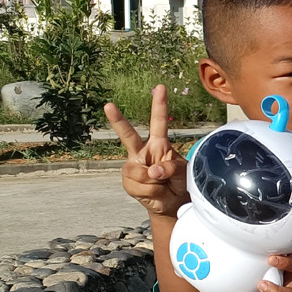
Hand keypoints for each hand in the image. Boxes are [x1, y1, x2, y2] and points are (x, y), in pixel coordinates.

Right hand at [107, 86, 188, 217]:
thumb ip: (171, 168)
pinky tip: (153, 192)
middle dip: (118, 121)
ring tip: (161, 184)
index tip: (159, 87)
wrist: (172, 204)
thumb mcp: (184, 172)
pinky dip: (151, 192)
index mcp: (159, 144)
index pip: (159, 122)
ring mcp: (133, 166)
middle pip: (129, 135)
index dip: (159, 105)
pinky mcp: (128, 181)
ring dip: (156, 182)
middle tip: (108, 105)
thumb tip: (152, 169)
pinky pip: (140, 185)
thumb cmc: (180, 182)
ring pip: (141, 172)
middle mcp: (143, 152)